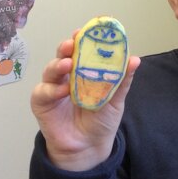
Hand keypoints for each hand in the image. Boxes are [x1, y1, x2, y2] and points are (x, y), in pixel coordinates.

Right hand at [31, 33, 140, 171]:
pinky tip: (63, 91)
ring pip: (51, 70)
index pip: (81, 50)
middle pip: (63, 55)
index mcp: (83, 71)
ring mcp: (53, 88)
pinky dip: (53, 90)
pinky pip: (43, 92)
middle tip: (72, 42)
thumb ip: (122, 80)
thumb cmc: (101, 120)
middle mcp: (66, 76)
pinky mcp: (42, 103)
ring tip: (67, 64)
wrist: (90, 148)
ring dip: (58, 65)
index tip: (85, 30)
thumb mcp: (115, 100)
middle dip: (66, 47)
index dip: (82, 39)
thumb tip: (135, 59)